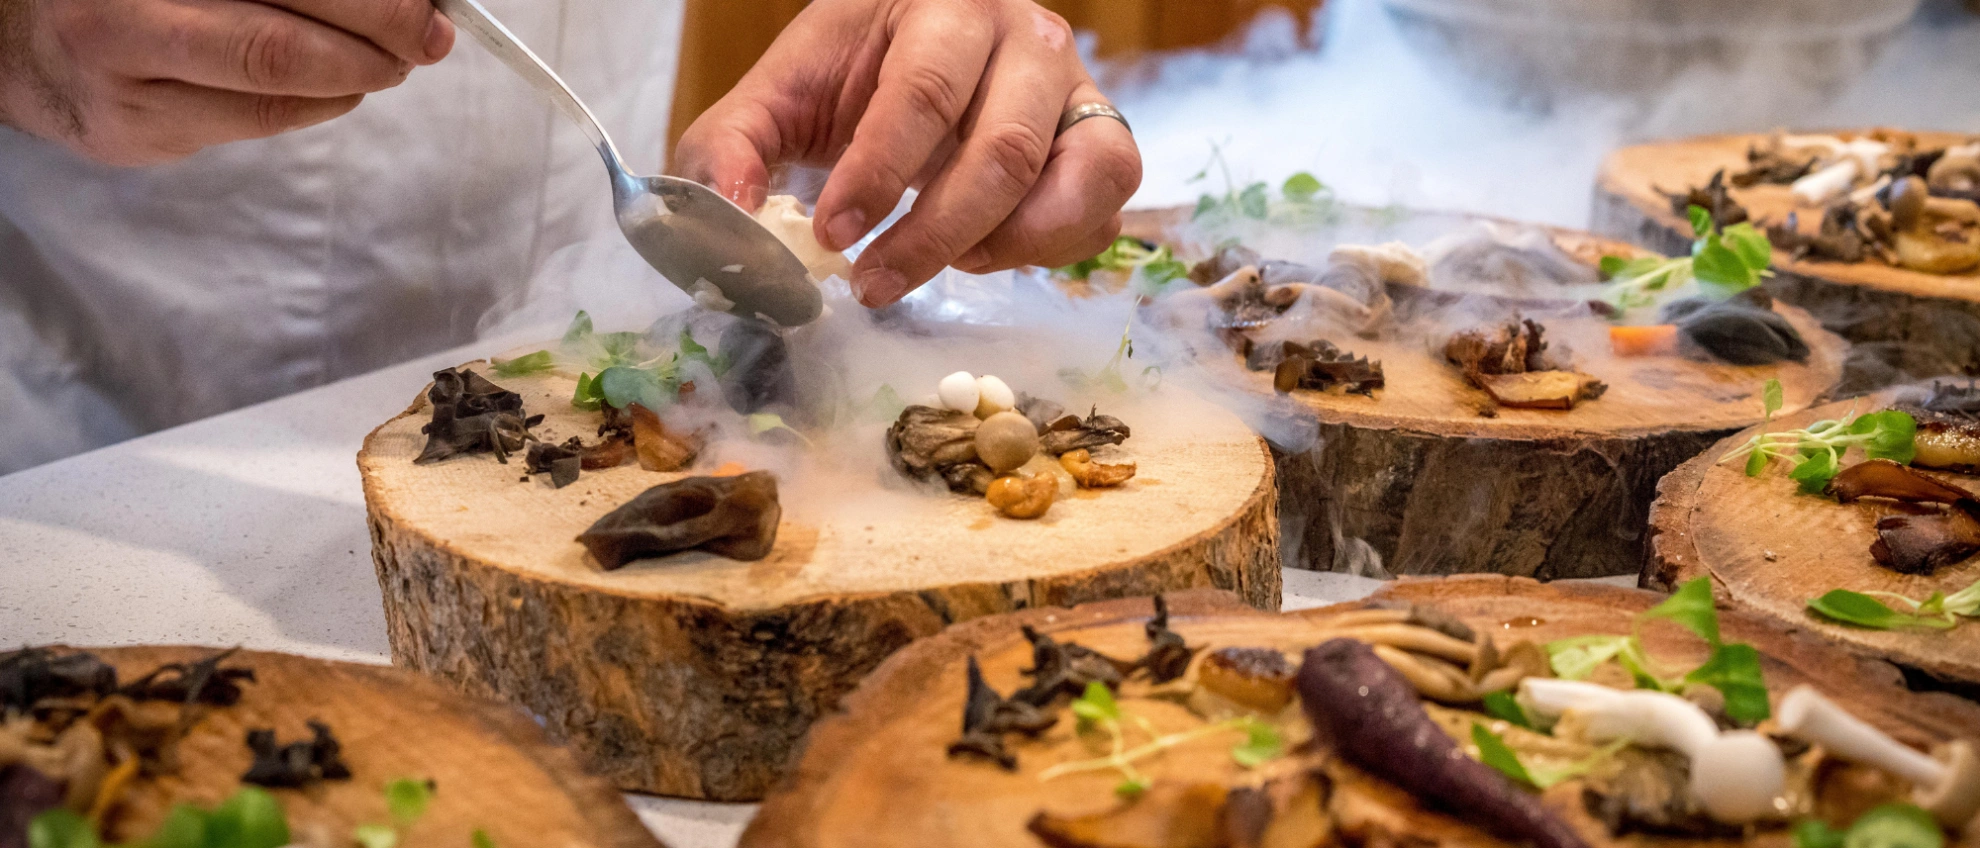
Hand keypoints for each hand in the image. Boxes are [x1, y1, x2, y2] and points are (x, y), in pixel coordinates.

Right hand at [0, 0, 453, 164]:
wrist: (26, 39)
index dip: (366, 3)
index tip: (421, 5)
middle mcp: (121, 21)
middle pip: (276, 46)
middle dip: (374, 43)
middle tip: (426, 38)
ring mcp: (124, 88)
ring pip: (271, 97)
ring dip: (352, 80)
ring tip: (387, 61)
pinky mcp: (137, 139)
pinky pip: (253, 127)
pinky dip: (314, 105)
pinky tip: (337, 87)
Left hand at [672, 0, 1141, 306]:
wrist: (919, 57)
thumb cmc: (853, 75)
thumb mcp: (779, 95)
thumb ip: (731, 148)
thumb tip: (729, 217)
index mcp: (943, 5)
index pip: (922, 93)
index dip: (878, 174)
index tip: (833, 236)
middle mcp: (1026, 37)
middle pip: (1003, 149)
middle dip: (933, 235)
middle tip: (872, 284)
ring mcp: (1077, 89)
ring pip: (1078, 178)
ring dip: (1005, 246)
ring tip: (944, 266)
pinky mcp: (1104, 142)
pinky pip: (1104, 211)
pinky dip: (1051, 250)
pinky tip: (987, 252)